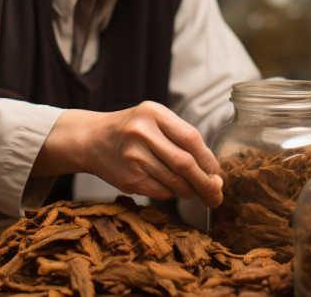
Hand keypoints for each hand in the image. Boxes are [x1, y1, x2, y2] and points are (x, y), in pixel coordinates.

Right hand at [33, 101, 223, 207]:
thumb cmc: (133, 131)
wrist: (92, 139)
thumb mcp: (155, 122)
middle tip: (216, 196)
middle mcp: (142, 133)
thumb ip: (183, 141)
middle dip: (205, 183)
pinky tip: (169, 188)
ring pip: (175, 182)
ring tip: (191, 190)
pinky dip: (171, 194)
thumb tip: (215, 177)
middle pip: (185, 164)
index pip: (191, 139)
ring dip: (189, 191)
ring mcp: (133, 157)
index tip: (218, 175)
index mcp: (154, 113)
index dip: (209, 160)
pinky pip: (161, 191)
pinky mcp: (128, 178)